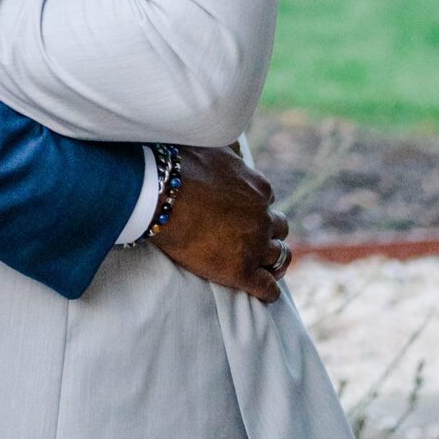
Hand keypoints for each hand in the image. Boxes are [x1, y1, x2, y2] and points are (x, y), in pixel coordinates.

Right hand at [151, 145, 288, 304]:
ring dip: (274, 261)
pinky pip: (267, 288)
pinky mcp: (241, 271)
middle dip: (269, 232)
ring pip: (279, 256)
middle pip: (279, 228)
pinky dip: (268, 291)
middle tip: (256, 239)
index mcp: (258, 187)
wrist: (159, 194)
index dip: (257, 208)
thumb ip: (230, 150)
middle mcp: (262, 215)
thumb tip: (236, 147)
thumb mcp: (212, 145)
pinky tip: (264, 293)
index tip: (246, 214)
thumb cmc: (179, 166)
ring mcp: (254, 244)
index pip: (268, 200)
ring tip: (267, 267)